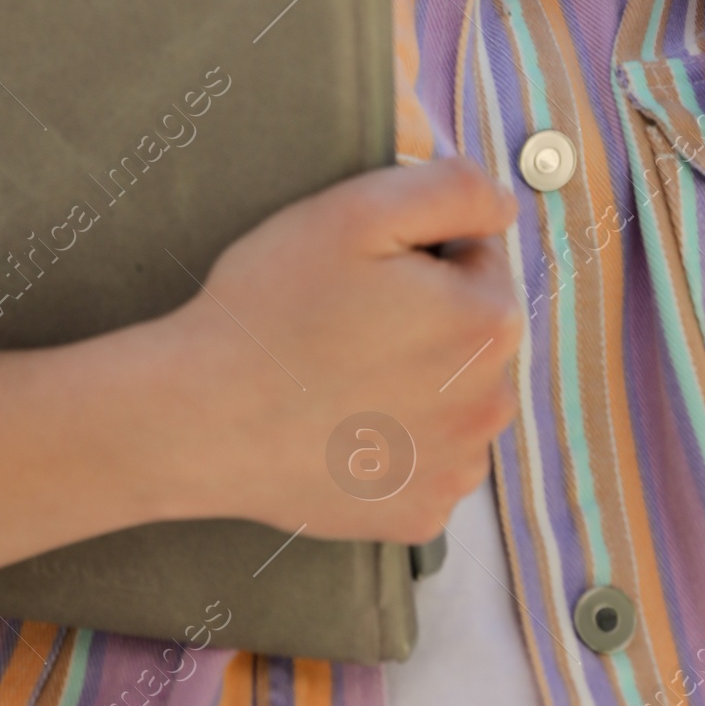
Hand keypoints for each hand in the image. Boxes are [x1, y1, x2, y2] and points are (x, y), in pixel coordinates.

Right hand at [158, 157, 521, 544]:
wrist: (200, 415)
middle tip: (340, 317)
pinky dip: (393, 443)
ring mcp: (456, 471)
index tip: (360, 269)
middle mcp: (492, 406)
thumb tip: (504, 207)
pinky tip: (339, 426)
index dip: (416, 251)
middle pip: (468, 331)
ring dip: (413, 380)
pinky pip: (424, 462)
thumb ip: (455, 189)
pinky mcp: (419, 516)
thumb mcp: (359, 209)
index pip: (475, 258)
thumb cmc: (274, 304)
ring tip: (335, 372)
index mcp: (490, 323)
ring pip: (451, 398)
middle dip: (421, 315)